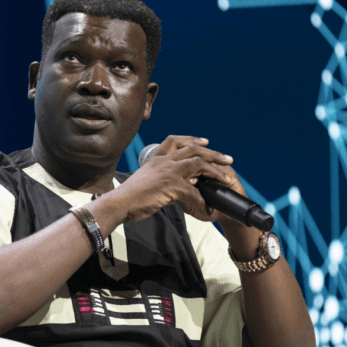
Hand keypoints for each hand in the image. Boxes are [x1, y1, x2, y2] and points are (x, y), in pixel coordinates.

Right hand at [115, 135, 235, 222]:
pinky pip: (194, 191)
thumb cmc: (128, 196)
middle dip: (213, 153)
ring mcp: (169, 172)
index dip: (191, 139)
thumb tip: (167, 183)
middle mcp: (164, 162)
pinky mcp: (172, 186)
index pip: (175, 141)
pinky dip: (202, 200)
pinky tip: (207, 207)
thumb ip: (156, 178)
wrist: (119, 202)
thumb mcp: (143, 180)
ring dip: (215, 170)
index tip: (204, 141)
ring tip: (227, 177)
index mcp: (156, 159)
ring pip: (198, 164)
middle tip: (227, 158)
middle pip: (193, 149)